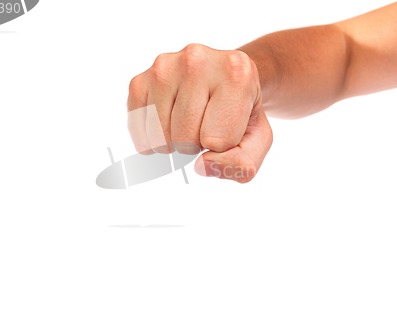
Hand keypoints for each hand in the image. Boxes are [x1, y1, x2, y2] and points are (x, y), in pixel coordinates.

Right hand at [127, 44, 271, 182]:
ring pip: (160, 137)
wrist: (224, 80)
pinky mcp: (140, 80)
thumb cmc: (241, 112)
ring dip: (175, 143)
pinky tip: (168, 125)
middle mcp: (197, 60)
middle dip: (197, 145)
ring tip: (189, 122)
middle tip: (206, 124)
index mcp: (236, 72)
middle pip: (185, 139)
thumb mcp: (258, 139)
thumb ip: (242, 164)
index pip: (219, 141)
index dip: (224, 146)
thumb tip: (201, 167)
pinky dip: (152, 140)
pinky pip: (138, 130)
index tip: (228, 124)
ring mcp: (164, 67)